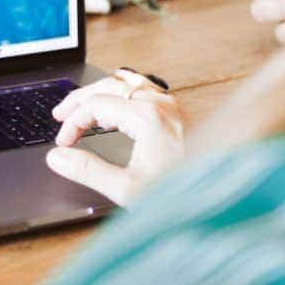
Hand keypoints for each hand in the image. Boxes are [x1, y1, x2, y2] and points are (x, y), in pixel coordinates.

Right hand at [46, 71, 186, 205]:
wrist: (225, 201)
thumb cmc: (183, 195)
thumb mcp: (127, 189)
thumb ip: (88, 171)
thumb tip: (58, 158)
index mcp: (147, 117)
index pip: (96, 105)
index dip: (73, 122)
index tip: (63, 142)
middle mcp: (161, 105)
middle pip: (109, 85)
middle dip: (81, 99)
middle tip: (60, 114)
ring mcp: (173, 107)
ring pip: (129, 83)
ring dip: (103, 92)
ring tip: (85, 107)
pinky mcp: (180, 114)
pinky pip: (147, 90)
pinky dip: (125, 93)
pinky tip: (121, 104)